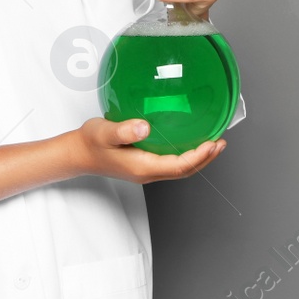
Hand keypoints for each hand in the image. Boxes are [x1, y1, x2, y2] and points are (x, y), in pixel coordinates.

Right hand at [68, 117, 226, 183]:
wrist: (77, 153)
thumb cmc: (90, 142)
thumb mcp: (104, 132)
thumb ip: (123, 129)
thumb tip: (144, 127)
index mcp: (142, 167)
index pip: (178, 166)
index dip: (199, 156)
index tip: (213, 143)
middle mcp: (147, 172)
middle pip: (184, 171)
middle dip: (205, 159)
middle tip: (221, 142)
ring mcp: (146, 170)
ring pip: (179, 169)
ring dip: (198, 158)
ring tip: (213, 143)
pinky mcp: (143, 164)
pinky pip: (171, 163)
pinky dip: (186, 155)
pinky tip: (190, 141)